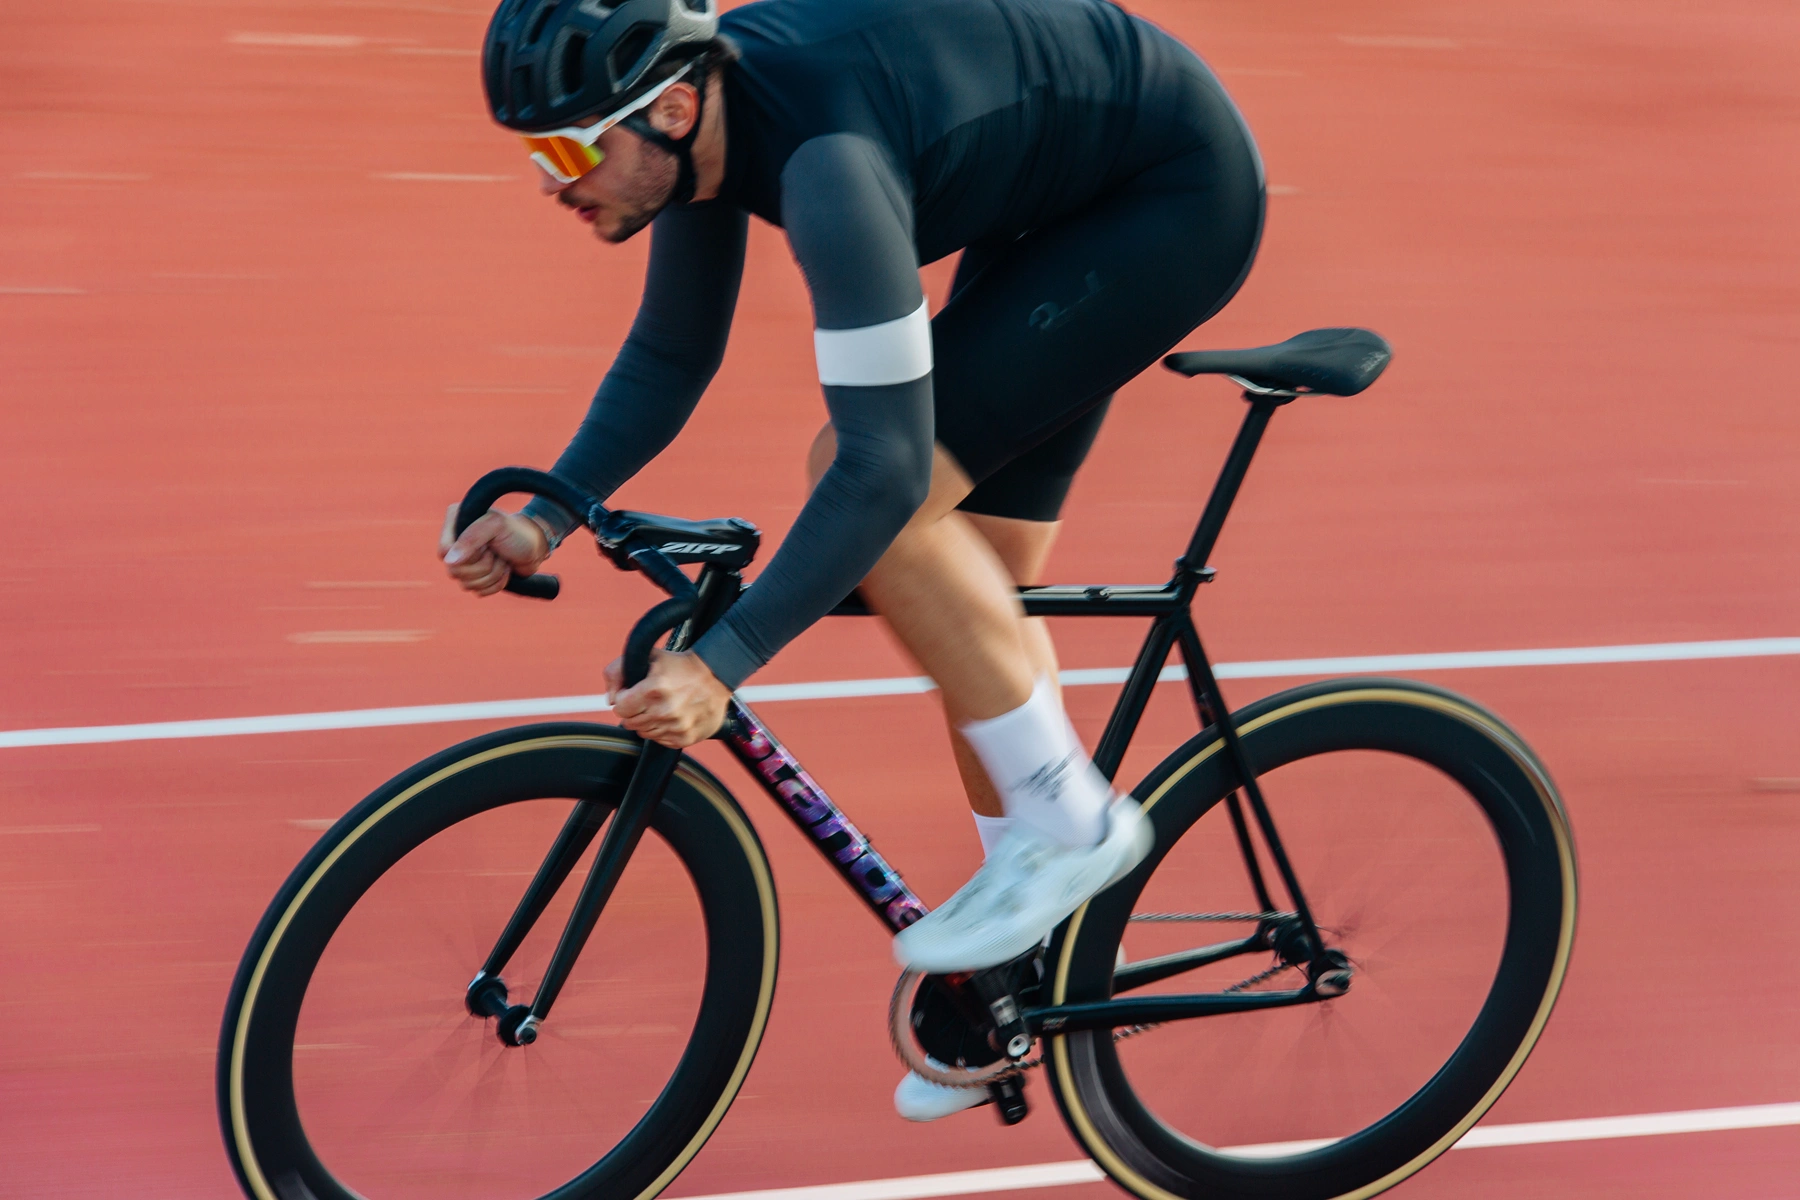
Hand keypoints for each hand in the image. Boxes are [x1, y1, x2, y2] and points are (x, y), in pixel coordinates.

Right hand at [440, 505, 550, 596]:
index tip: (485, 546)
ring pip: (466, 585)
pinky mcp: (476, 577)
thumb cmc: (517, 532)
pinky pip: (478, 592)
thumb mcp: (496, 526)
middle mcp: (456, 543)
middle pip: (454, 572)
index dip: (465, 555)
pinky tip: (504, 571)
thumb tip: (449, 561)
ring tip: (503, 560)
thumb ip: (471, 539)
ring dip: (492, 575)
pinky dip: (496, 585)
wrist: (536, 547)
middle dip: (484, 566)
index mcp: (455, 523)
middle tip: (497, 552)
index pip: (444, 551)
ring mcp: (465, 562)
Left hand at [606, 650, 730, 747]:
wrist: (716, 675)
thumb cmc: (680, 665)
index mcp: (653, 690)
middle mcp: (665, 711)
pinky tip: (672, 716)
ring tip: (662, 706)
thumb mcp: (648, 656)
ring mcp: (676, 727)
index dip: (624, 698)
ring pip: (644, 733)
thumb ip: (617, 670)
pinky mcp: (685, 738)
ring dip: (648, 721)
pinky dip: (662, 730)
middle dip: (635, 710)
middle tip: (649, 699)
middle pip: (630, 722)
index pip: (620, 707)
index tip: (633, 692)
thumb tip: (610, 698)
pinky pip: (660, 741)